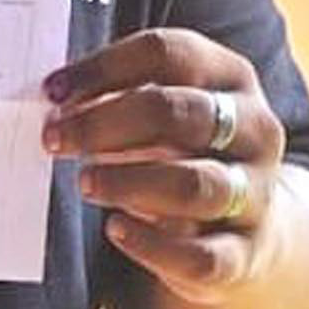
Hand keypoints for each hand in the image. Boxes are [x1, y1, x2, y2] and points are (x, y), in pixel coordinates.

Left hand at [45, 27, 283, 302]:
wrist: (248, 228)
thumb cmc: (186, 156)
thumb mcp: (166, 115)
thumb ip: (121, 98)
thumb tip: (55, 99)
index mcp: (232, 78)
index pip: (170, 53)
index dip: (104, 68)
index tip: (52, 92)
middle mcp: (255, 130)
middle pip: (180, 113)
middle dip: (105, 124)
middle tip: (56, 140)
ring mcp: (255, 194)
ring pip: (193, 184)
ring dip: (128, 182)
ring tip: (85, 183)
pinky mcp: (245, 254)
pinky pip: (200, 256)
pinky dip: (150, 244)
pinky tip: (115, 229)